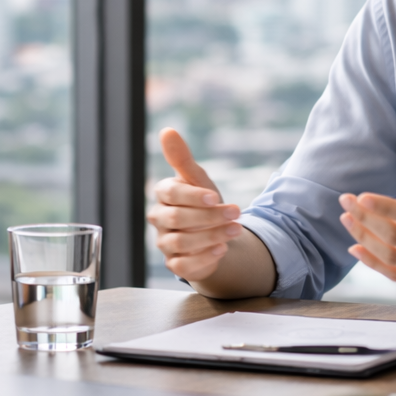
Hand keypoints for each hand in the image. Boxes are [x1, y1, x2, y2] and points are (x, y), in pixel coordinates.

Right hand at [147, 128, 244, 281]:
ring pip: (181, 242)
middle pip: (176, 219)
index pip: (170, 194)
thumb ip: (182, 158)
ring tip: (235, 230)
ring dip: (211, 236)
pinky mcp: (175, 264)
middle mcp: (159, 219)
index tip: (215, 197)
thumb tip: (167, 130)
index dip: (192, 196)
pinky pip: (183, 265)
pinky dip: (204, 258)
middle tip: (235, 213)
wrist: (212, 233)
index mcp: (163, 195)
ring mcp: (165, 243)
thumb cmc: (202, 201)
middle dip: (208, 217)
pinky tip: (222, 249)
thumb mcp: (198, 179)